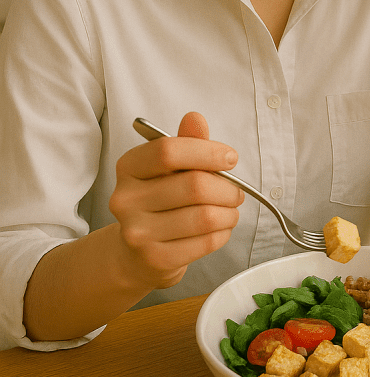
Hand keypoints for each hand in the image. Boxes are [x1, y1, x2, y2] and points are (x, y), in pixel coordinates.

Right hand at [109, 112, 243, 289]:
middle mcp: (126, 199)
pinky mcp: (154, 259)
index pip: (168, 151)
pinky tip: (220, 228)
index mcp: (128, 167)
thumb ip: (186, 143)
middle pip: (194, 185)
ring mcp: (138, 232)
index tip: (230, 158)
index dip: (207, 152)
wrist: (136, 254)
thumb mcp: (169, 168)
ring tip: (231, 210)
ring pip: (204, 216)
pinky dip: (223, 233)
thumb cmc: (160, 201)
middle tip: (237, 191)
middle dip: (228, 188)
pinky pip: (205, 242)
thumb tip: (195, 118)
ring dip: (229, 213)